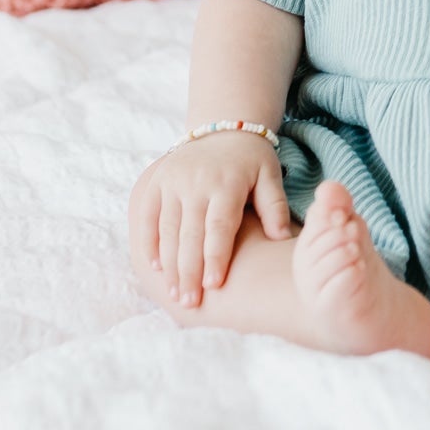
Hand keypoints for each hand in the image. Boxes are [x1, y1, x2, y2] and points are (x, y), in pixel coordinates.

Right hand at [127, 131, 291, 306]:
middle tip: (191, 303)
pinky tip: (155, 268)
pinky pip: (148, 217)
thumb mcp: (270, 175)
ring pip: (167, 230)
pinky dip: (149, 243)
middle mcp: (195, 183)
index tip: (214, 285)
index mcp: (227, 183)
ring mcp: (172, 182)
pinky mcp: (156, 183)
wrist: (223, 127)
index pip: (219, 226)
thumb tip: (281, 238)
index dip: (215, 256)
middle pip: (190, 234)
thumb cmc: (252, 160)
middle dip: (189, 271)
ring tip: (176, 294)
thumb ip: (275, 206)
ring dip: (170, 265)